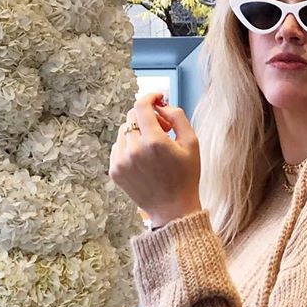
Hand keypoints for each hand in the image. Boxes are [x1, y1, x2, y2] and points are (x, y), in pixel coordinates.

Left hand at [109, 92, 201, 227]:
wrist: (172, 210)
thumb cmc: (186, 177)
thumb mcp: (192, 144)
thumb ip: (178, 117)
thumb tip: (162, 105)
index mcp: (155, 142)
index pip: (142, 106)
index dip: (150, 97)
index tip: (157, 98)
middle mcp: (134, 150)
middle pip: (132, 117)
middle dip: (147, 116)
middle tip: (163, 127)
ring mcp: (122, 161)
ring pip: (124, 131)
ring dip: (138, 132)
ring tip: (153, 147)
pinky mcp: (114, 171)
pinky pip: (118, 147)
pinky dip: (129, 147)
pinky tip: (144, 159)